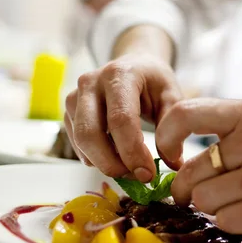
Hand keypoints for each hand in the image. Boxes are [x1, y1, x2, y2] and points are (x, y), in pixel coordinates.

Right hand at [64, 53, 183, 182]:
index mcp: (120, 74)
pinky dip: (95, 157)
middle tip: (137, 178)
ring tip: (130, 169)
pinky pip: (76, 142)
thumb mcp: (171, 96)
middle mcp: (90, 82)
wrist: (133, 64)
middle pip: (91, 134)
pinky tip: (116, 157)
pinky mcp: (69, 110)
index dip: (132, 152)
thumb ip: (171, 128)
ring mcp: (75, 96)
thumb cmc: (153, 81)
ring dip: (104, 163)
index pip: (120, 119)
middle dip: (113, 164)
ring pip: (81, 141)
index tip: (148, 174)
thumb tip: (172, 163)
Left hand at [155, 98, 241, 233]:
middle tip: (195, 193)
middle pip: (191, 173)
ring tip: (233, 200)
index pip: (186, 114)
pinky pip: (228, 221)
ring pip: (206, 201)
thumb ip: (228, 130)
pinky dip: (231, 220)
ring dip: (213, 206)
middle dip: (187, 189)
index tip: (169, 155)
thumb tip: (181, 157)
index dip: (165, 137)